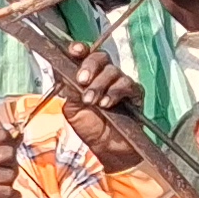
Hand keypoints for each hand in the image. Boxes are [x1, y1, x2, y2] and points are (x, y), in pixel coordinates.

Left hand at [56, 45, 147, 170]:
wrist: (106, 149)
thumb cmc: (89, 127)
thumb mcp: (72, 108)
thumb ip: (69, 89)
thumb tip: (63, 70)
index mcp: (87, 75)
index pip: (84, 55)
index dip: (79, 49)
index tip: (74, 51)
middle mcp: (104, 75)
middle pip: (100, 57)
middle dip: (90, 65)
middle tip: (82, 80)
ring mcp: (120, 82)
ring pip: (113, 71)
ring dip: (99, 84)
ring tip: (91, 101)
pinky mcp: (135, 93)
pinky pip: (127, 85)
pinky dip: (115, 92)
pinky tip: (107, 104)